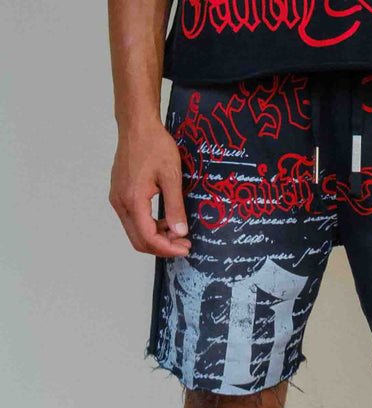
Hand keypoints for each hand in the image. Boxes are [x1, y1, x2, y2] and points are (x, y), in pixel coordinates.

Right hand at [109, 120, 191, 257]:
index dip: (167, 248)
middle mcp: (120, 202)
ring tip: (177, 232)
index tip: (185, 248)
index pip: (148, 237)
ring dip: (156, 237)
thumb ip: (175, 207)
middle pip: (138, 240)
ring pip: (135, 232)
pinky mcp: (119, 194)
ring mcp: (117, 199)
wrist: (137, 125)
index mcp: (132, 199)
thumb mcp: (171, 176)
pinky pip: (133, 220)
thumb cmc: (154, 144)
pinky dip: (149, 226)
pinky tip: (165, 221)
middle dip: (162, 247)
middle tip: (183, 244)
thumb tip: (179, 231)